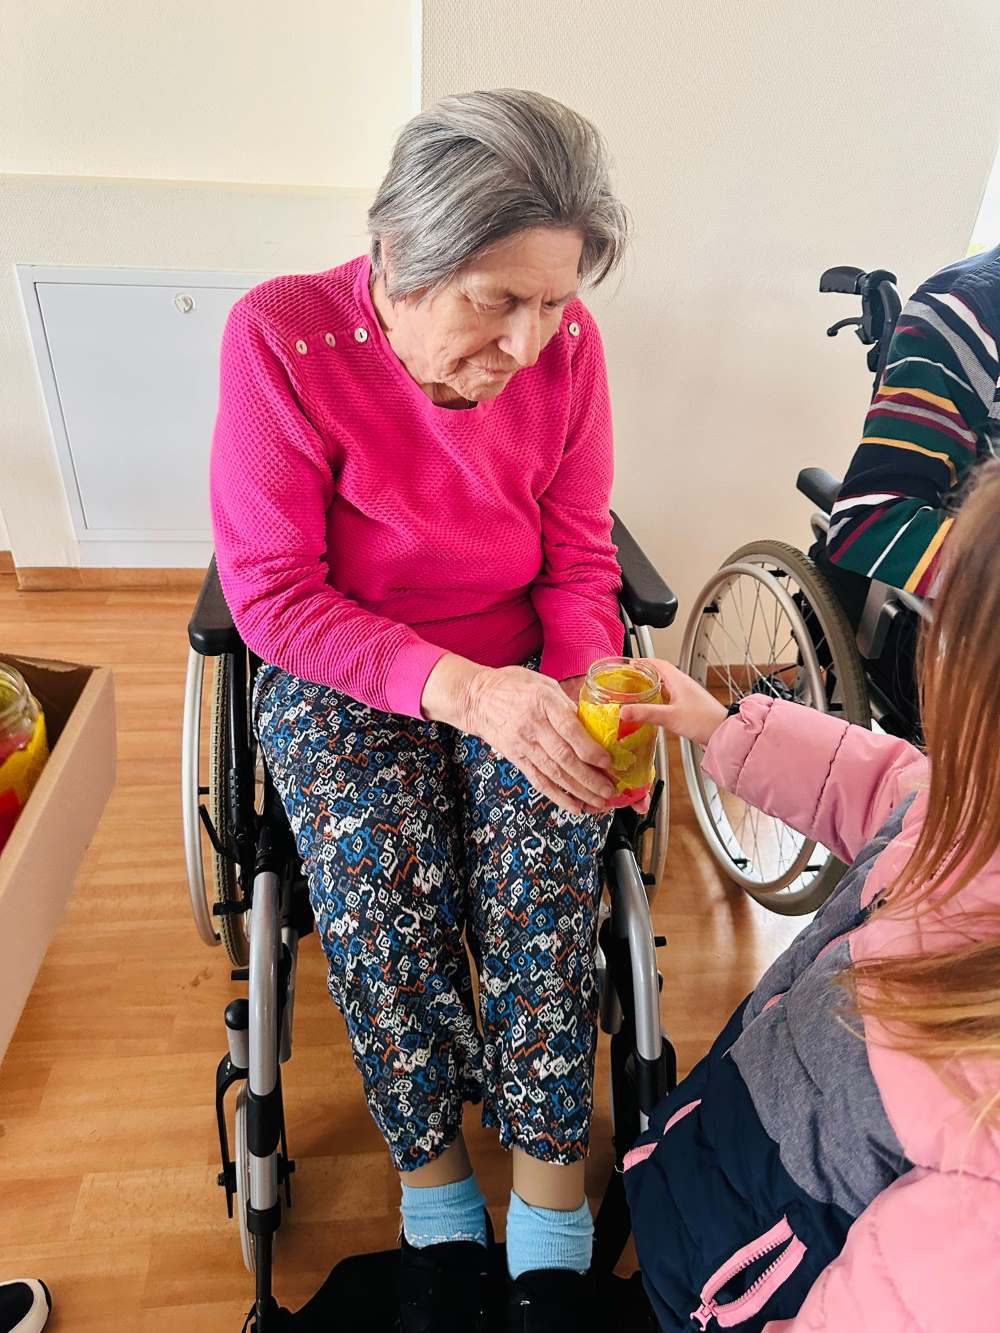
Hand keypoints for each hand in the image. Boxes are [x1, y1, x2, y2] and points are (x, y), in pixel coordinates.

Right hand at [465, 665, 617, 814]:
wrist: (477, 698)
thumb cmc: (512, 686)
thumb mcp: (544, 684)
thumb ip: (568, 704)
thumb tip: (594, 724)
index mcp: (543, 702)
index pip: (570, 729)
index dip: (590, 749)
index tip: (607, 762)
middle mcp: (533, 725)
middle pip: (564, 757)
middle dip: (590, 778)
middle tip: (609, 790)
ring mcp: (523, 744)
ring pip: (554, 774)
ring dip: (579, 791)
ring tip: (598, 802)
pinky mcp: (516, 758)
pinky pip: (539, 781)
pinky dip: (558, 797)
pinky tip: (575, 807)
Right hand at [620, 659, 728, 747]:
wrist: (724, 733)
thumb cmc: (704, 721)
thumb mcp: (670, 716)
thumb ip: (646, 713)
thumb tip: (624, 711)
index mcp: (679, 680)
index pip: (658, 663)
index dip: (642, 661)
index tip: (629, 664)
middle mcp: (682, 685)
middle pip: (659, 674)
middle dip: (643, 675)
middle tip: (628, 680)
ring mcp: (685, 696)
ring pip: (664, 687)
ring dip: (649, 688)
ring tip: (635, 694)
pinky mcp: (687, 707)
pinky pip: (668, 699)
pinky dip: (657, 700)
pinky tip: (650, 710)